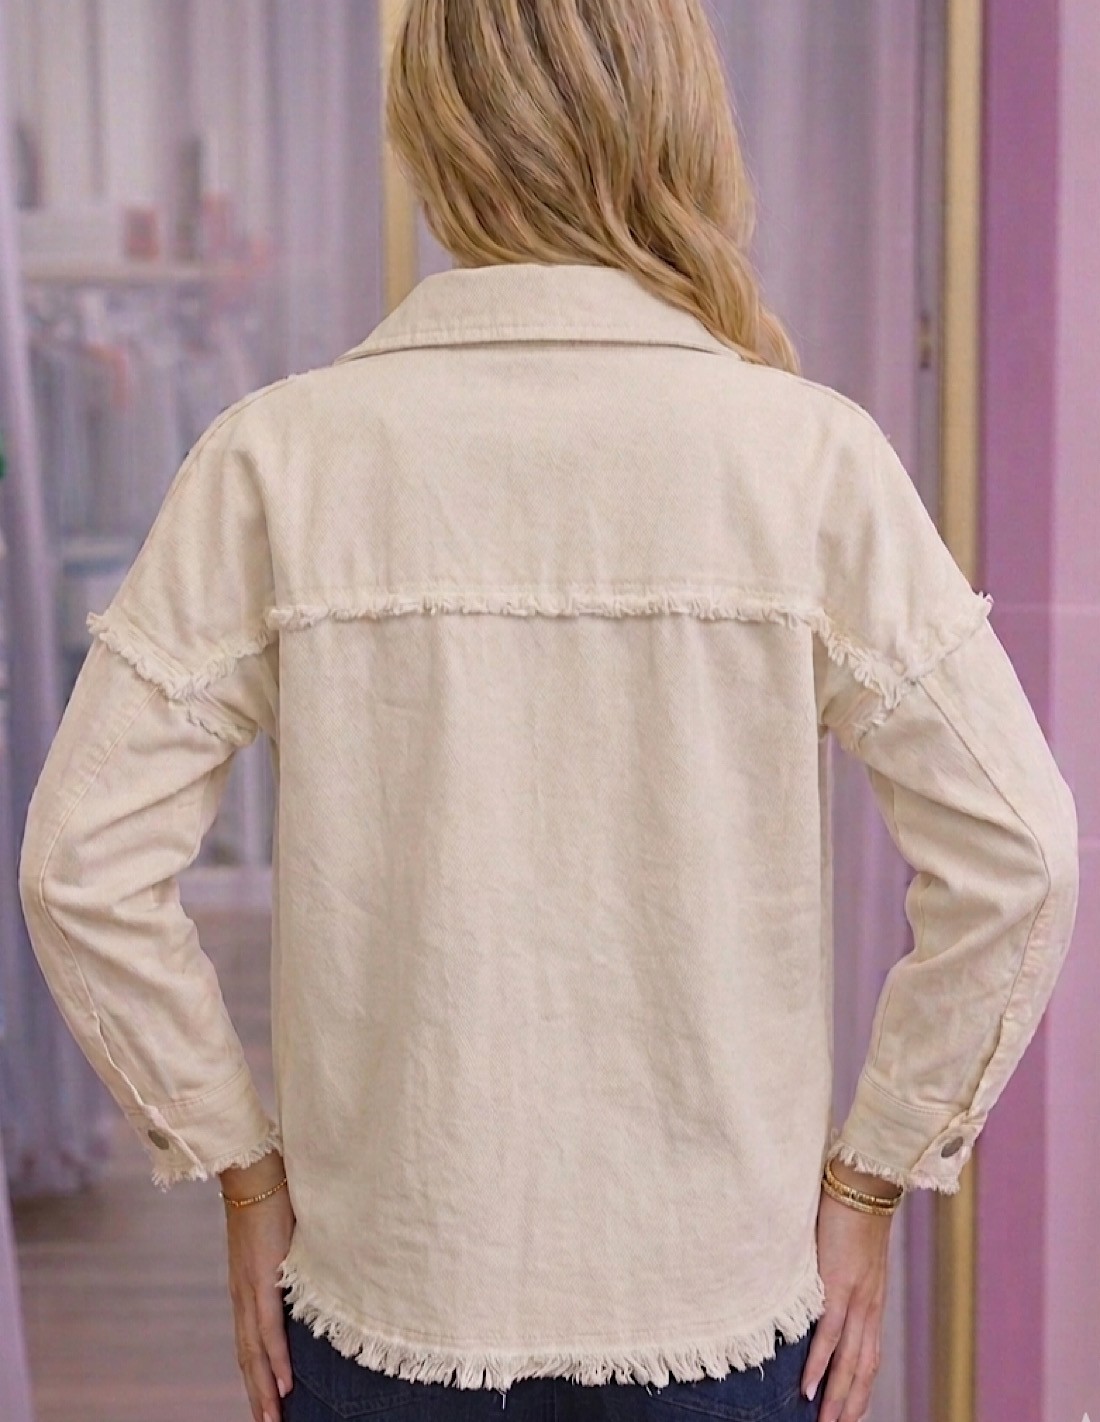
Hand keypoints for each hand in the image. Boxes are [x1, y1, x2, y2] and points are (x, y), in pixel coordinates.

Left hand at [222, 1151, 296, 1421]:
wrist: (254, 1169)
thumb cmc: (271, 1196)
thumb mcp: (281, 1240)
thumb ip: (288, 1263)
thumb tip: (310, 1276)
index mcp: (246, 1287)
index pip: (249, 1342)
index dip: (256, 1375)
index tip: (267, 1402)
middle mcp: (243, 1295)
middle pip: (248, 1358)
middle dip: (258, 1395)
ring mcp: (249, 1289)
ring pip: (255, 1353)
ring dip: (264, 1390)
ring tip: (273, 1420)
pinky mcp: (261, 1279)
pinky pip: (268, 1329)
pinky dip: (275, 1360)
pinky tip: (283, 1384)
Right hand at [801, 1174, 894, 1420]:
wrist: (864, 1184)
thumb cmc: (852, 1210)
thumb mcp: (850, 1252)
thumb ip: (839, 1274)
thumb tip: (819, 1286)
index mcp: (872, 1300)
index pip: (869, 1355)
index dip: (860, 1387)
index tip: (850, 1412)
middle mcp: (869, 1306)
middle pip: (863, 1369)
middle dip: (850, 1404)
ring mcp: (856, 1298)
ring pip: (849, 1362)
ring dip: (837, 1397)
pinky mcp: (839, 1285)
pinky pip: (829, 1335)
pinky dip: (819, 1365)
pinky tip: (807, 1388)